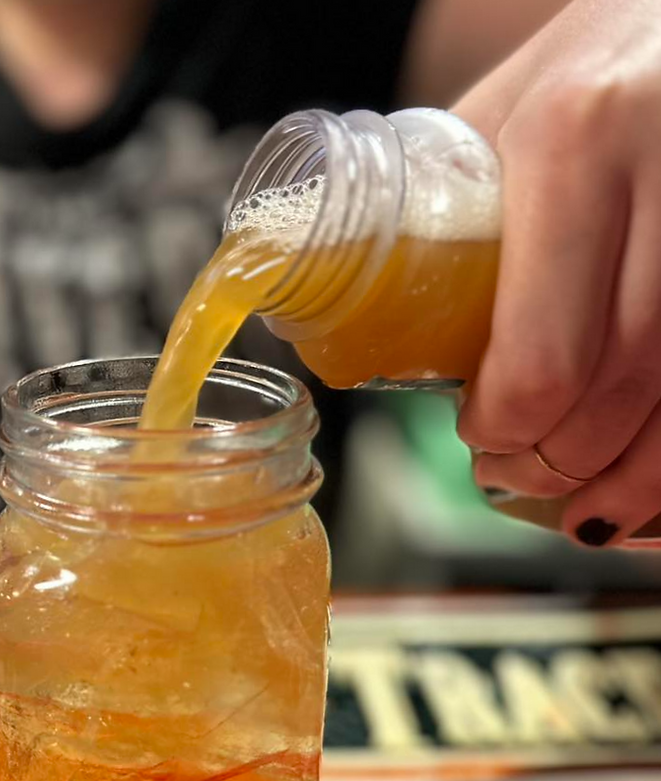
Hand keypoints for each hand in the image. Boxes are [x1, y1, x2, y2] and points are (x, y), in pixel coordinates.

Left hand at [452, 0, 660, 546]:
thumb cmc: (591, 62)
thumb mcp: (497, 114)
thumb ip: (437, 213)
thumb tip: (358, 316)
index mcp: (576, 143)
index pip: (539, 359)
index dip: (506, 432)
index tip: (483, 440)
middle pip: (622, 394)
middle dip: (561, 464)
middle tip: (519, 476)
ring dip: (636, 484)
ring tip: (587, 509)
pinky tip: (652, 489)